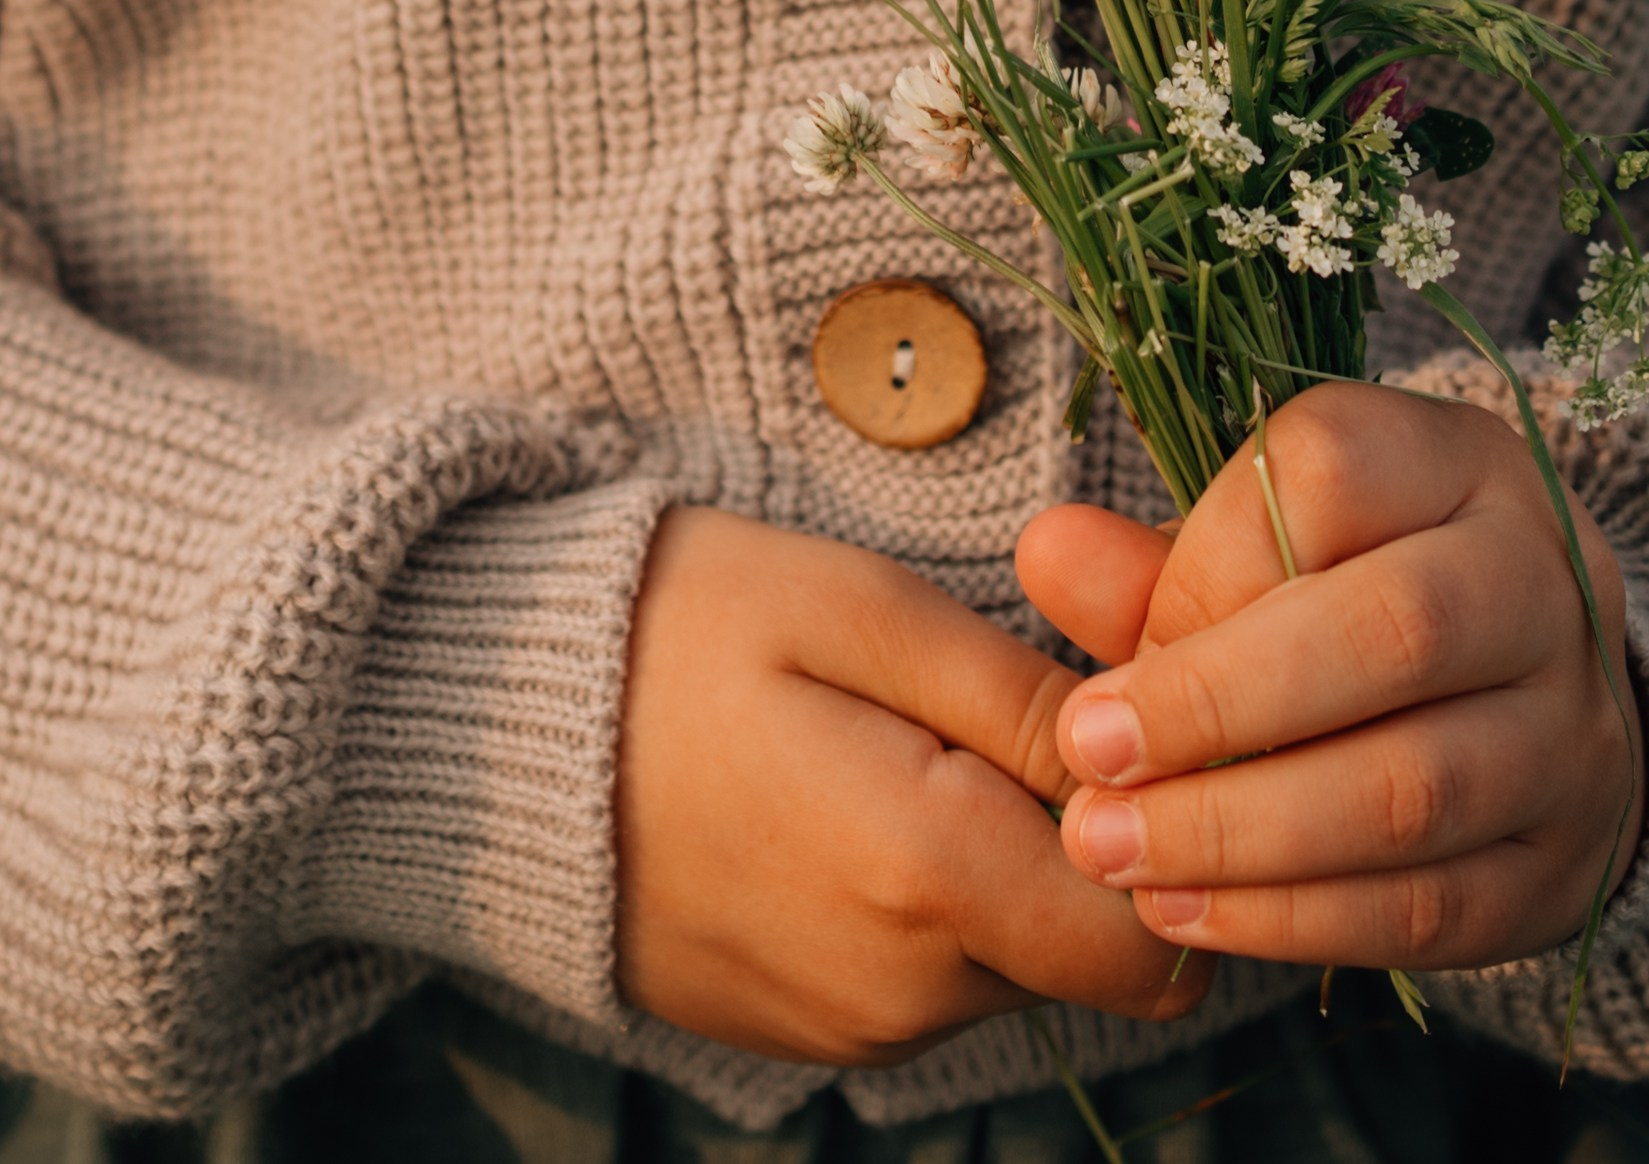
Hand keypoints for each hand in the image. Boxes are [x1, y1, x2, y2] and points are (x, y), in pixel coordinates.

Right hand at [616, 505, 1210, 1067]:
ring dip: (998, 879)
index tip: (1112, 744)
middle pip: (1089, 957)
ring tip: (896, 756)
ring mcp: (842, 1030)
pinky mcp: (800, 1036)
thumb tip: (1163, 771)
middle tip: (990, 723)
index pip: (1155, 938)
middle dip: (1079, 851)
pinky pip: (926, 990)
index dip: (1170, 844)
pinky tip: (846, 812)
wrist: (478, 725)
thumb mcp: (861, 611)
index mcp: (925, 878)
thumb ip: (1025, 701)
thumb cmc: (675, 632)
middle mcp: (897, 993)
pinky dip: (926, 913)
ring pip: (1010, 972)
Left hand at [1018, 382, 1641, 971]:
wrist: (1512, 706)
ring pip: (1415, 784)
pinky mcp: (1562, 861)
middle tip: (1087, 760)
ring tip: (1112, 850)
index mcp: (1455, 465)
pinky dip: (1291, 918)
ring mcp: (1575, 728)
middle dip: (1216, 705)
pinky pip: (1431, 904)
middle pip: (1396, 631)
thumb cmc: (1336, 602)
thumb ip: (1154, 562)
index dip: (1204, 568)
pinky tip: (1182, 912)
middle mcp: (1541, 582)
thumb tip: (1046, 550)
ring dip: (1239, 830)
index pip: (1333, 475)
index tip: (1110, 646)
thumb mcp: (1253, 552)